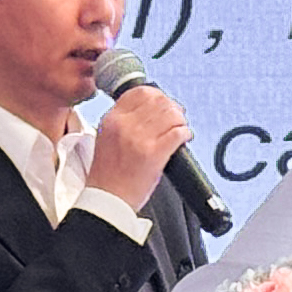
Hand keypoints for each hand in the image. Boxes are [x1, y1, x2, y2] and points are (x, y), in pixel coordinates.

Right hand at [88, 84, 189, 209]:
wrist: (107, 199)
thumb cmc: (108, 174)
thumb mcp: (106, 137)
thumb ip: (123, 121)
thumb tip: (149, 108)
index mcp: (112, 119)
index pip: (140, 92)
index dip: (157, 95)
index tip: (163, 103)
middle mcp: (125, 125)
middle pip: (159, 101)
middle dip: (173, 107)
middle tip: (177, 117)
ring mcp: (140, 138)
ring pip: (172, 114)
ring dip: (181, 120)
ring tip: (181, 128)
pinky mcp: (155, 153)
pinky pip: (178, 132)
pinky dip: (185, 133)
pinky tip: (184, 138)